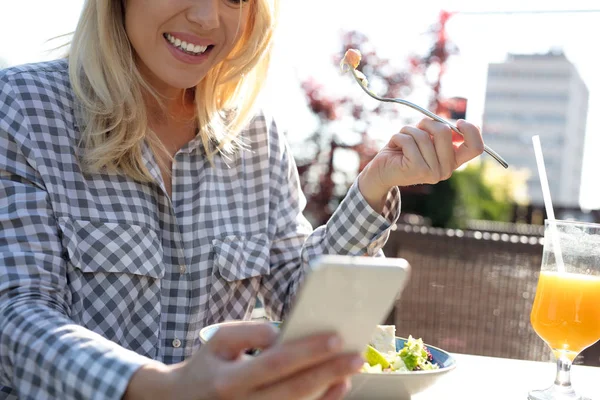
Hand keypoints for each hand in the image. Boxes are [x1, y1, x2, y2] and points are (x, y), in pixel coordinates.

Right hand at [125, 322, 362, 399]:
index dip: (307, 351)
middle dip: (328, 371)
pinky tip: (336, 389)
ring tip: (350, 370)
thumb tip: (282, 333)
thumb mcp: (218, 340)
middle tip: (356, 356)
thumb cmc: (207, 365)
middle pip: (294, 389)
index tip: (335, 338)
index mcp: (229, 380)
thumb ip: (250, 331)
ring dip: (328, 390)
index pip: (275, 363)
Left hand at [358, 118, 483, 211]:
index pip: (476, 148)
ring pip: (423, 134)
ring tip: (401, 140)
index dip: (471, 130)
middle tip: (415, 128)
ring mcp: (432, 172)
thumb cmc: (403, 151)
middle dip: (427, 122)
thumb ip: (440, 132)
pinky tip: (394, 147)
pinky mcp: (417, 169)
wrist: (381, 171)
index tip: (458, 122)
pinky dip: (398, 137)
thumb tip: (456, 124)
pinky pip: (409, 140)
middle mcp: (446, 170)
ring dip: (408, 130)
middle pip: (445, 131)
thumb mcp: (426, 138)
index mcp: (452, 162)